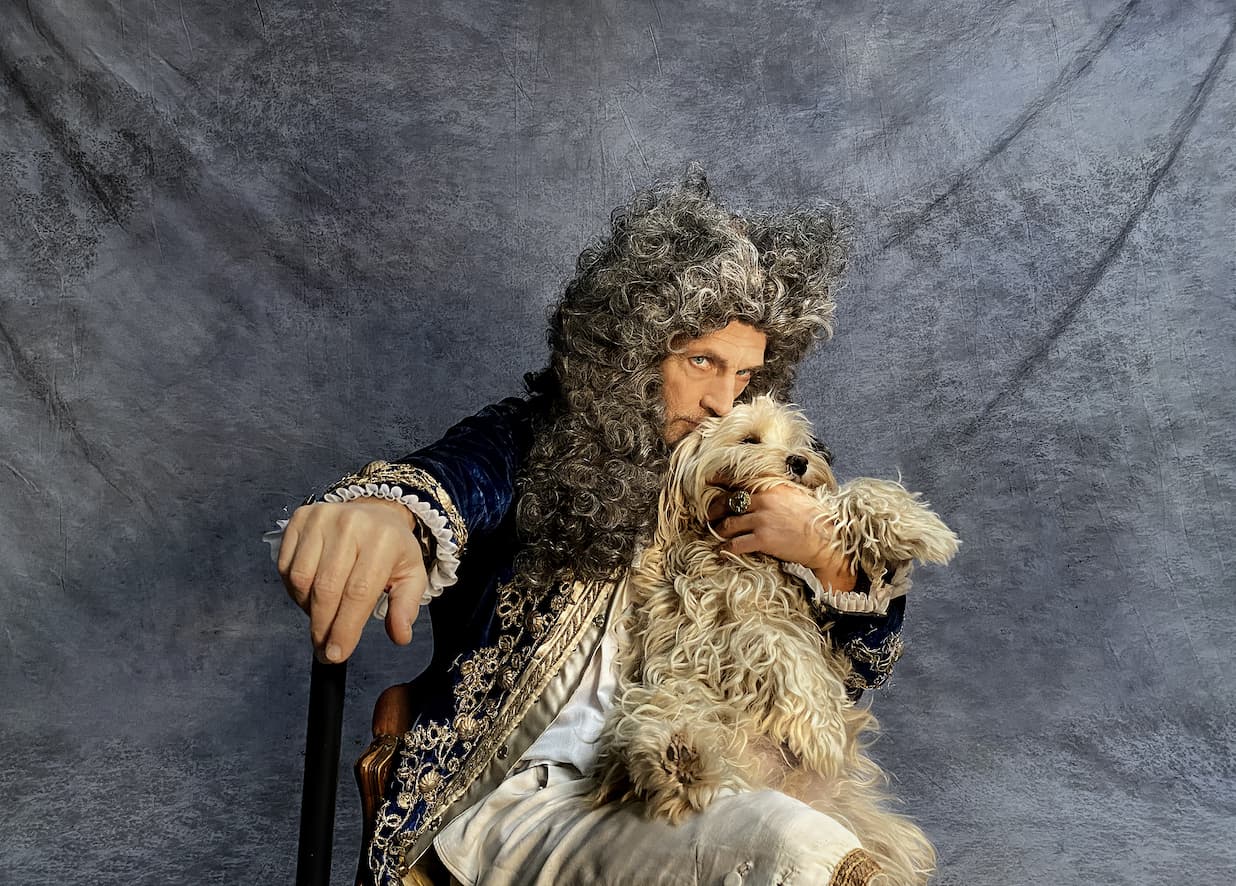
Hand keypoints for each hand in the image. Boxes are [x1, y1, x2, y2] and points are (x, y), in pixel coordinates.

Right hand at [278, 497, 427, 661]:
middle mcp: (351, 524)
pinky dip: (294, 590)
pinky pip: (286, 565)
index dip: (345, 628)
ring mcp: (322, 518)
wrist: (375, 512)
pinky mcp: (301, 519)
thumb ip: (406, 607)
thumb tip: (400, 635)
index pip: (359, 592)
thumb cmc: (392, 548)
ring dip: (307, 608)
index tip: (336, 654)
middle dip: (323, 626)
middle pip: (327, 588)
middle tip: (323, 648)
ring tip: (322, 615)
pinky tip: (309, 595)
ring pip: (302, 579)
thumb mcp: (411, 575)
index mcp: (383, 539)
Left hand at [709, 483, 856, 592]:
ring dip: (719, 530)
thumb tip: (761, 490)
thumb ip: (776, 491)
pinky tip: (723, 551)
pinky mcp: (763, 540)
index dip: (719, 482)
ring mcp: (762, 520)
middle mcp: (763, 500)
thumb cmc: (815, 517)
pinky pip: (736, 544)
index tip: (708, 482)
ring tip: (716, 533)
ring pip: (729, 524)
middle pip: (728, 502)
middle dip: (714, 510)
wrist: (827, 539)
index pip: (738, 481)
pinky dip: (726, 548)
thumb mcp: (795, 494)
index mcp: (771, 486)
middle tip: (709, 515)